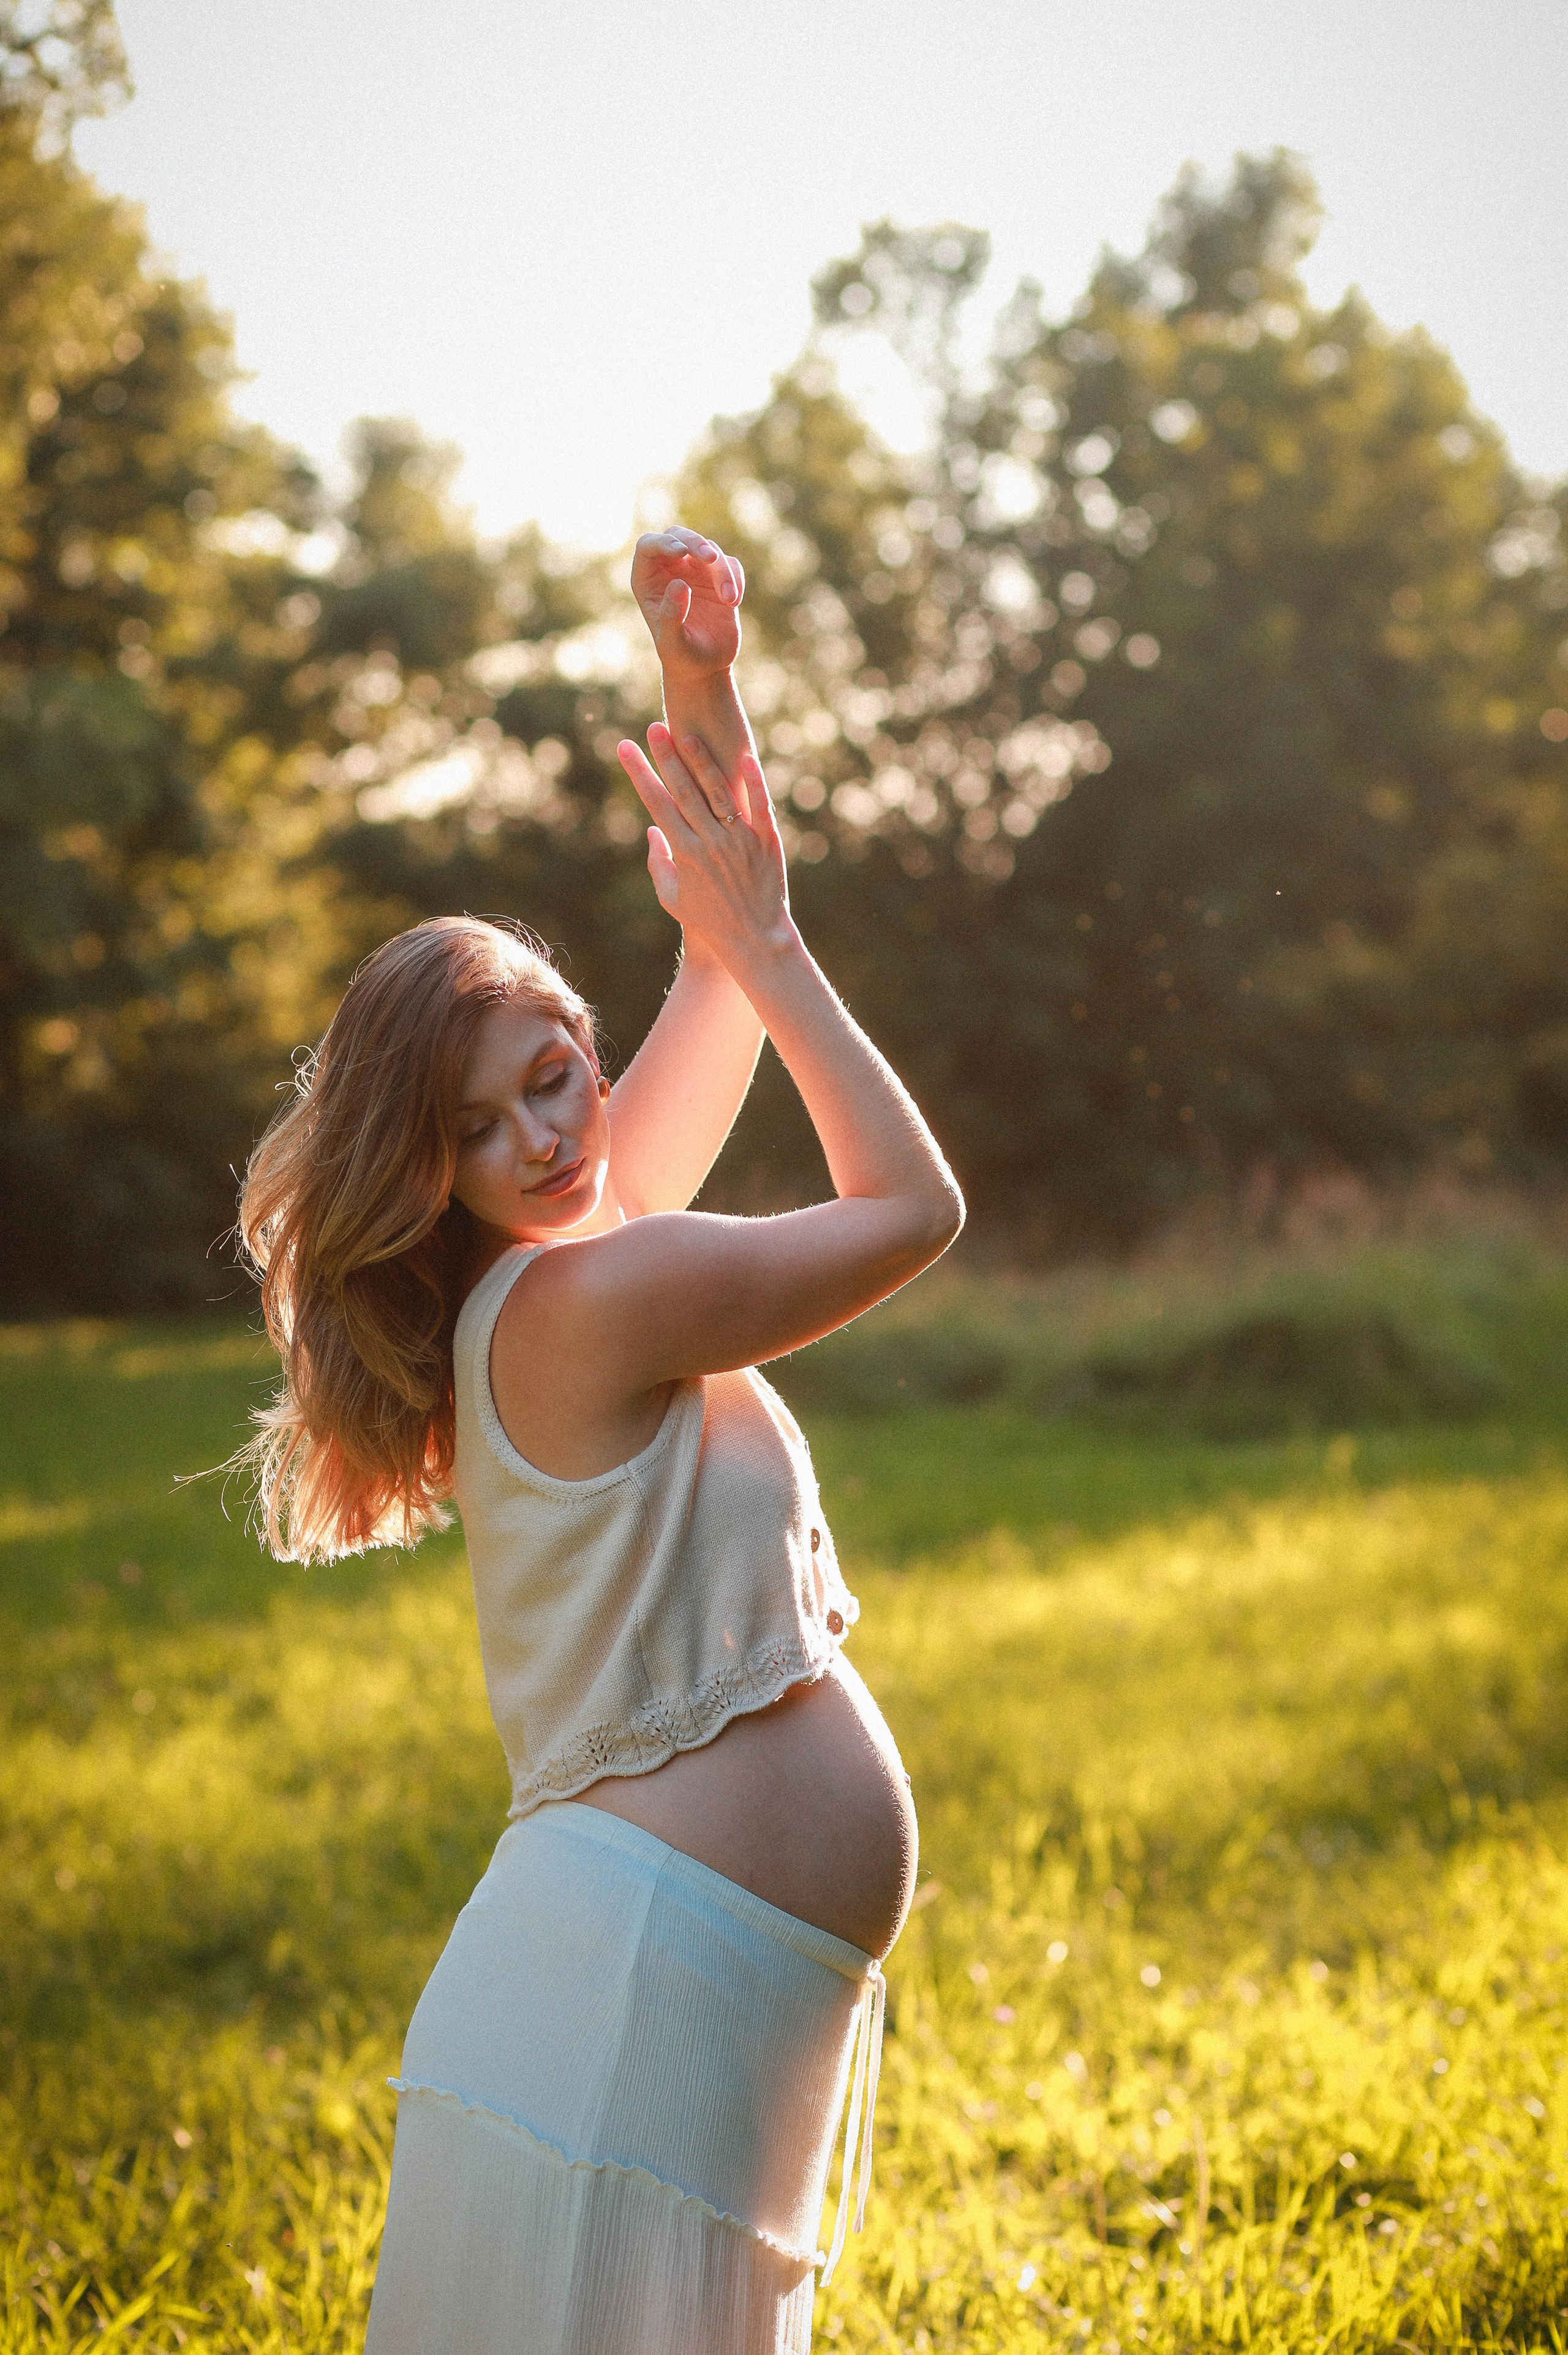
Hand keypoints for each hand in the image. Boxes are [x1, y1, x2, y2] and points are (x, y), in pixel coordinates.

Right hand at [617, 724, 791, 969]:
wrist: (755, 940)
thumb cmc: (709, 921)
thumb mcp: (673, 897)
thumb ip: (658, 862)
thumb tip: (651, 829)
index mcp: (685, 852)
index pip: (657, 803)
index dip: (639, 773)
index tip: (625, 747)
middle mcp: (712, 842)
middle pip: (685, 791)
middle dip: (666, 757)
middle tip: (655, 726)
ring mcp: (741, 840)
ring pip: (720, 793)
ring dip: (703, 762)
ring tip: (689, 735)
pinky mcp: (768, 842)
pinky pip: (761, 806)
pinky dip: (755, 782)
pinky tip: (746, 756)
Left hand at [631, 527, 745, 679]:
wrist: (706, 668)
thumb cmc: (681, 658)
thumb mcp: (672, 642)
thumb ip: (671, 615)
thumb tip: (679, 583)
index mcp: (648, 580)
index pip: (649, 545)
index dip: (663, 543)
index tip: (680, 552)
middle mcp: (670, 570)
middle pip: (679, 536)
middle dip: (696, 543)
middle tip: (711, 558)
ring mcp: (695, 571)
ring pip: (709, 549)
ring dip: (722, 570)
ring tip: (730, 601)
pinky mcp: (719, 577)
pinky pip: (730, 564)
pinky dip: (735, 579)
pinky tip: (734, 603)